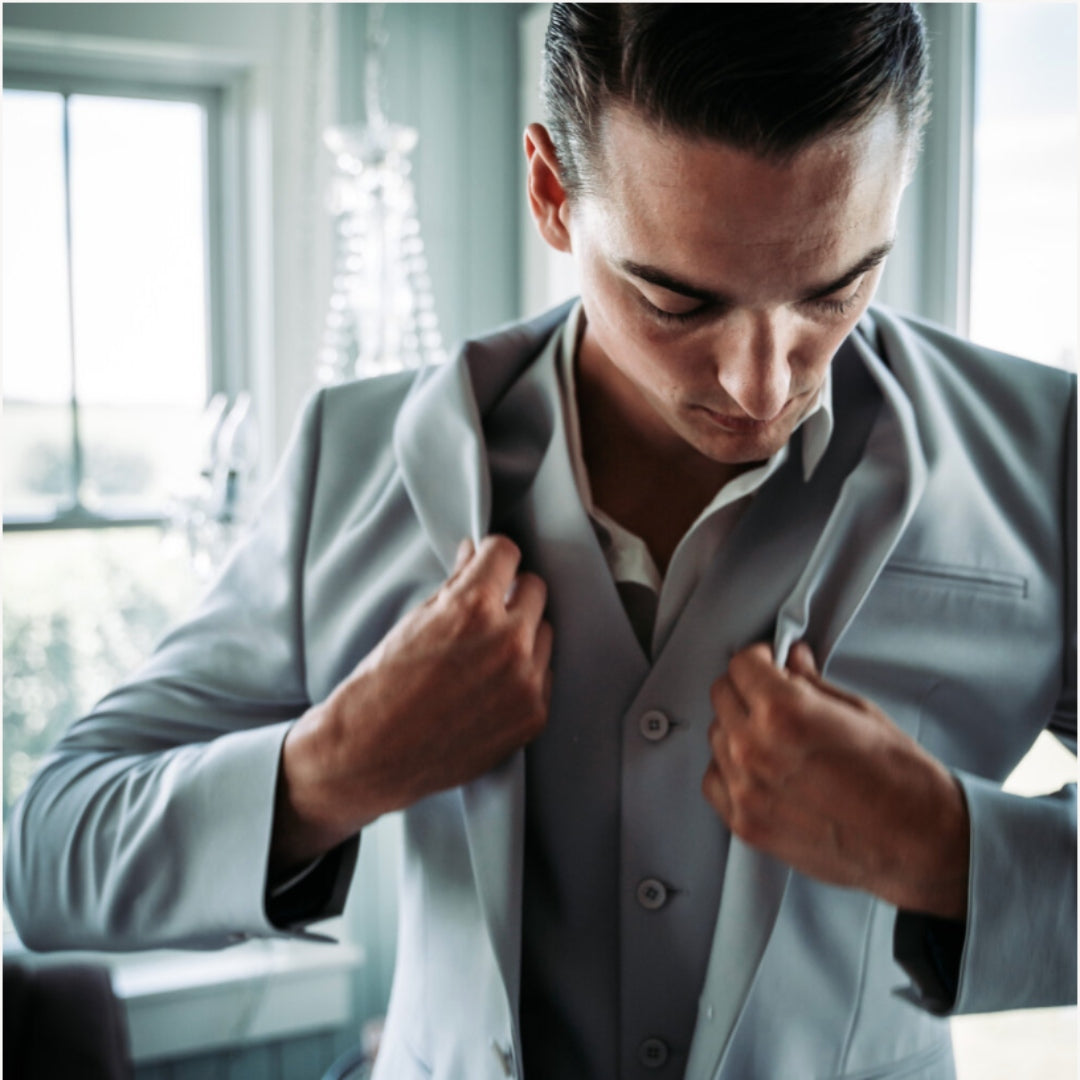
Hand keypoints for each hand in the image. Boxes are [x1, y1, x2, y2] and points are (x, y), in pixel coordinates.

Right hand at [272, 535, 552, 873]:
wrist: (371, 753)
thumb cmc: (382, 686)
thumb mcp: (414, 620)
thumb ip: (455, 584)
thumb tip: (475, 555)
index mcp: (473, 609)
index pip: (506, 552)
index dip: (491, 557)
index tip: (486, 565)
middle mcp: (508, 642)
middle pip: (535, 589)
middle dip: (510, 594)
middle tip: (482, 614)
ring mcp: (525, 681)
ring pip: (544, 632)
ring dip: (521, 634)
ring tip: (483, 656)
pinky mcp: (534, 714)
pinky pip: (543, 674)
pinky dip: (524, 674)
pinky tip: (489, 685)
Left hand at [703, 642, 969, 918]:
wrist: (918, 843)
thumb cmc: (900, 779)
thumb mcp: (860, 712)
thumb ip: (812, 683)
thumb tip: (792, 661)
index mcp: (784, 713)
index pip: (740, 665)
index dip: (758, 659)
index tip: (768, 663)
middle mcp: (756, 749)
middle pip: (722, 696)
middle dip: (746, 689)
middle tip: (771, 695)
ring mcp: (746, 790)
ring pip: (716, 737)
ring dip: (737, 729)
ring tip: (774, 738)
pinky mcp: (745, 824)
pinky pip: (714, 781)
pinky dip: (730, 770)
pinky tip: (762, 769)